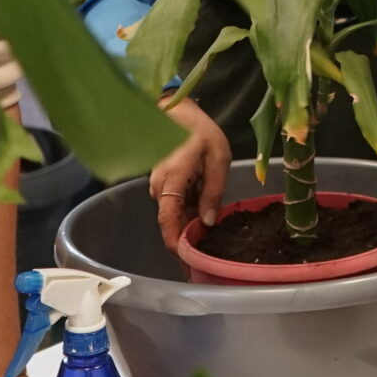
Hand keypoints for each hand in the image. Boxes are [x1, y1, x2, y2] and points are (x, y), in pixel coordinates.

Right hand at [149, 95, 231, 251]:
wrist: (179, 112)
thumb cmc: (201, 132)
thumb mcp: (217, 160)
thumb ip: (212, 192)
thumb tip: (207, 223)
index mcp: (172, 181)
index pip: (168, 222)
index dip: (177, 246)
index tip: (190, 264)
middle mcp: (159, 187)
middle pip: (172, 223)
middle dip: (188, 241)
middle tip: (209, 256)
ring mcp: (158, 186)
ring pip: (174, 215)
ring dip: (190, 225)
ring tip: (212, 237)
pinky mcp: (163, 184)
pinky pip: (174, 205)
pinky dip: (188, 213)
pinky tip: (205, 216)